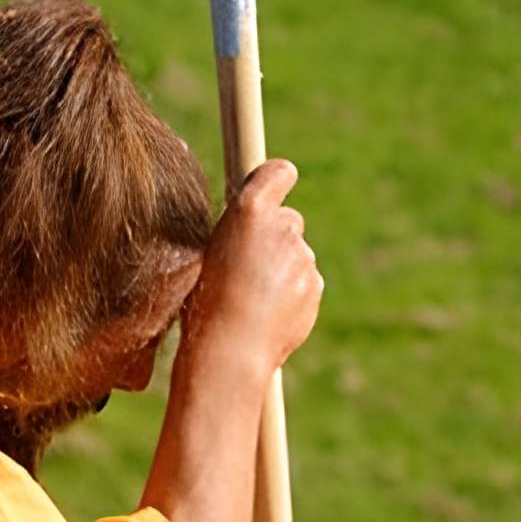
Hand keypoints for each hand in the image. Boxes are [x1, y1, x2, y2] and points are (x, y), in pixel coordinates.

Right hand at [179, 160, 321, 381]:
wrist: (231, 348)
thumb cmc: (205, 301)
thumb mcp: (209, 250)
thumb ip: (240, 228)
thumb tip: (255, 224)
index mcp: (251, 210)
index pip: (280, 172)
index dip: (278, 179)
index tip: (276, 186)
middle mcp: (283, 227)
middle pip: (289, 220)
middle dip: (276, 236)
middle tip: (250, 265)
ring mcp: (303, 257)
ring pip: (297, 254)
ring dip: (282, 269)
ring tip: (254, 297)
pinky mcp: (315, 285)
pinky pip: (305, 282)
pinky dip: (293, 293)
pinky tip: (269, 313)